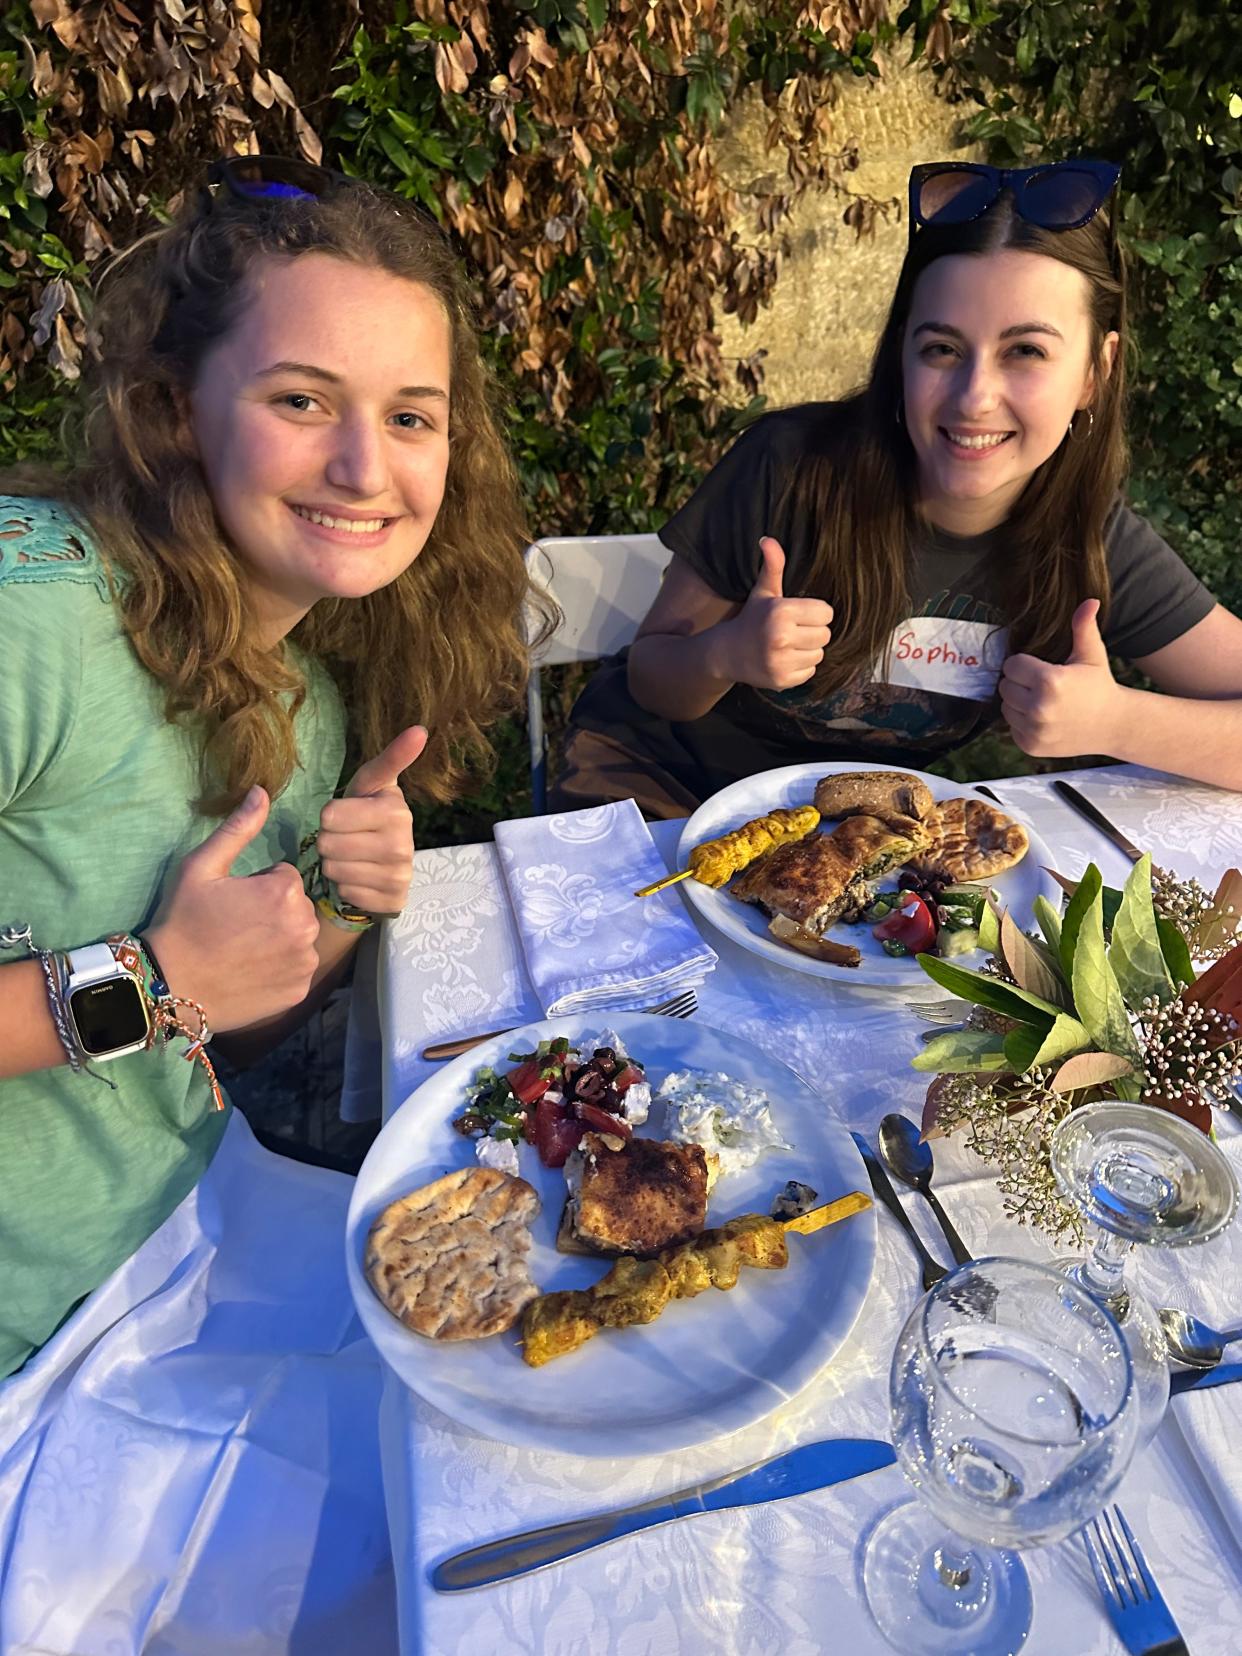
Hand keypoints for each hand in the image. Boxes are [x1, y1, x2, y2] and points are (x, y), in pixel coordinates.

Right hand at [146, 786, 320, 1032]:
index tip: (233, 901)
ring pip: (300, 936)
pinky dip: (281, 967)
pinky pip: (298, 967)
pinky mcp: (300, 989)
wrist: (171, 985)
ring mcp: (305, 961)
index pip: (285, 876)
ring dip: (281, 937)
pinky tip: (252, 971)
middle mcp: (305, 927)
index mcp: (285, 893)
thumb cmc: (183, 922)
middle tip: (236, 925)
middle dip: (273, 910)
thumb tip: (263, 791)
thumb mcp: (202, 868)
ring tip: (243, 949)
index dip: (258, 885)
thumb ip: (238, 829)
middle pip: (297, 905)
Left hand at [316, 725, 424, 916]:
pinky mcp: (393, 901)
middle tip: (349, 838)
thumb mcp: (372, 784)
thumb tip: (420, 729)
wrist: (383, 860)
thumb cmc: (368, 814)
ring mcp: (400, 876)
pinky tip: (361, 877)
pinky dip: (347, 886)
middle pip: (327, 844)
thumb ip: (391, 758)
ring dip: (336, 864)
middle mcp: (403, 845)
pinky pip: (346, 892)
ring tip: (353, 857)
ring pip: (334, 869)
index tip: (347, 815)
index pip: (329, 815)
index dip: (330, 817)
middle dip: (330, 841)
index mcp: (396, 811)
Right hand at [714, 537, 833, 690]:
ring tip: (788, 645)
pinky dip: (801, 667)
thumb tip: (768, 539)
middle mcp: (781, 637)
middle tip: (793, 631)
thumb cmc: (752, 619)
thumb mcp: (763, 591)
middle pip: (825, 635)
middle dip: (812, 632)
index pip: (826, 613)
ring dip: (808, 650)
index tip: (798, 615)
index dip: (814, 613)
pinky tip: (784, 659)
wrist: (726, 653)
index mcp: (781, 612)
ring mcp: (781, 662)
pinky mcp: (782, 680)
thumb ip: (772, 565)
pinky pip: (810, 672)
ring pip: (819, 654)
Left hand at [999, 600, 1122, 756]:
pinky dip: (1023, 722)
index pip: (1011, 665)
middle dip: (1020, 683)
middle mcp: (1039, 708)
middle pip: (1005, 686)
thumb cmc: (1099, 686)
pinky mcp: (1031, 746)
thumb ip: (1083, 628)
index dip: (1024, 664)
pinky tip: (1044, 718)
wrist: (1113, 724)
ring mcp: (1034, 730)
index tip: (1041, 668)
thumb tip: (1089, 600)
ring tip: (1044, 701)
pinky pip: (1011, 727)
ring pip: (1006, 707)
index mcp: (1050, 681)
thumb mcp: (1092, 655)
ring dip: (1019, 703)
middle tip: (1043, 685)